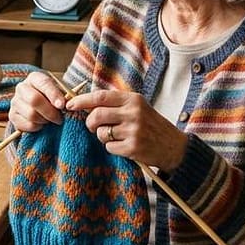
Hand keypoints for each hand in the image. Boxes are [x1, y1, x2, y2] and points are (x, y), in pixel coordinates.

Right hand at [8, 72, 66, 132]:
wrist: (40, 108)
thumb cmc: (52, 99)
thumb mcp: (60, 93)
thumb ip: (64, 96)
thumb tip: (68, 104)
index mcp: (34, 78)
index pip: (44, 83)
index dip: (53, 94)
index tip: (62, 105)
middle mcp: (21, 87)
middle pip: (34, 100)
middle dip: (50, 112)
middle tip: (59, 118)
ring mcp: (15, 101)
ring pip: (31, 114)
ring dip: (44, 120)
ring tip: (50, 120)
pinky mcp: (12, 115)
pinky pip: (27, 125)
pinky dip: (38, 127)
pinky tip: (41, 124)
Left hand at [67, 89, 187, 172]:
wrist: (174, 146)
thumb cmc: (151, 125)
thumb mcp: (138, 107)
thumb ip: (115, 104)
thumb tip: (84, 103)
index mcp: (133, 99)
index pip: (101, 97)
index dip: (82, 100)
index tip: (70, 105)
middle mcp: (133, 113)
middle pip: (96, 115)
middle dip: (89, 122)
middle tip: (93, 126)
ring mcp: (133, 131)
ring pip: (101, 132)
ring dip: (102, 136)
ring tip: (116, 136)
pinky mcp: (133, 148)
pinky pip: (109, 147)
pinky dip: (112, 147)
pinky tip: (124, 146)